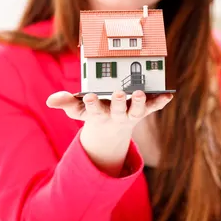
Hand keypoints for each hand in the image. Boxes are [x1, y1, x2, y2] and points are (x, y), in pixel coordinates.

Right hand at [47, 90, 172, 175]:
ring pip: (138, 110)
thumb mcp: (78, 110)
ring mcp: (132, 113)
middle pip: (118, 111)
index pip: (93, 110)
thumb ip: (66, 103)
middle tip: (118, 93)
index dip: (91, 104)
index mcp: (99, 114)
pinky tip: (168, 95)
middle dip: (118, 103)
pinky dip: (161, 102)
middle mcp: (117, 114)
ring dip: (140, 102)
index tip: (89, 96)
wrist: (112, 128)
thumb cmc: (94, 112)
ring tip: (141, 92)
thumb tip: (52, 100)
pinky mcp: (144, 109)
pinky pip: (153, 107)